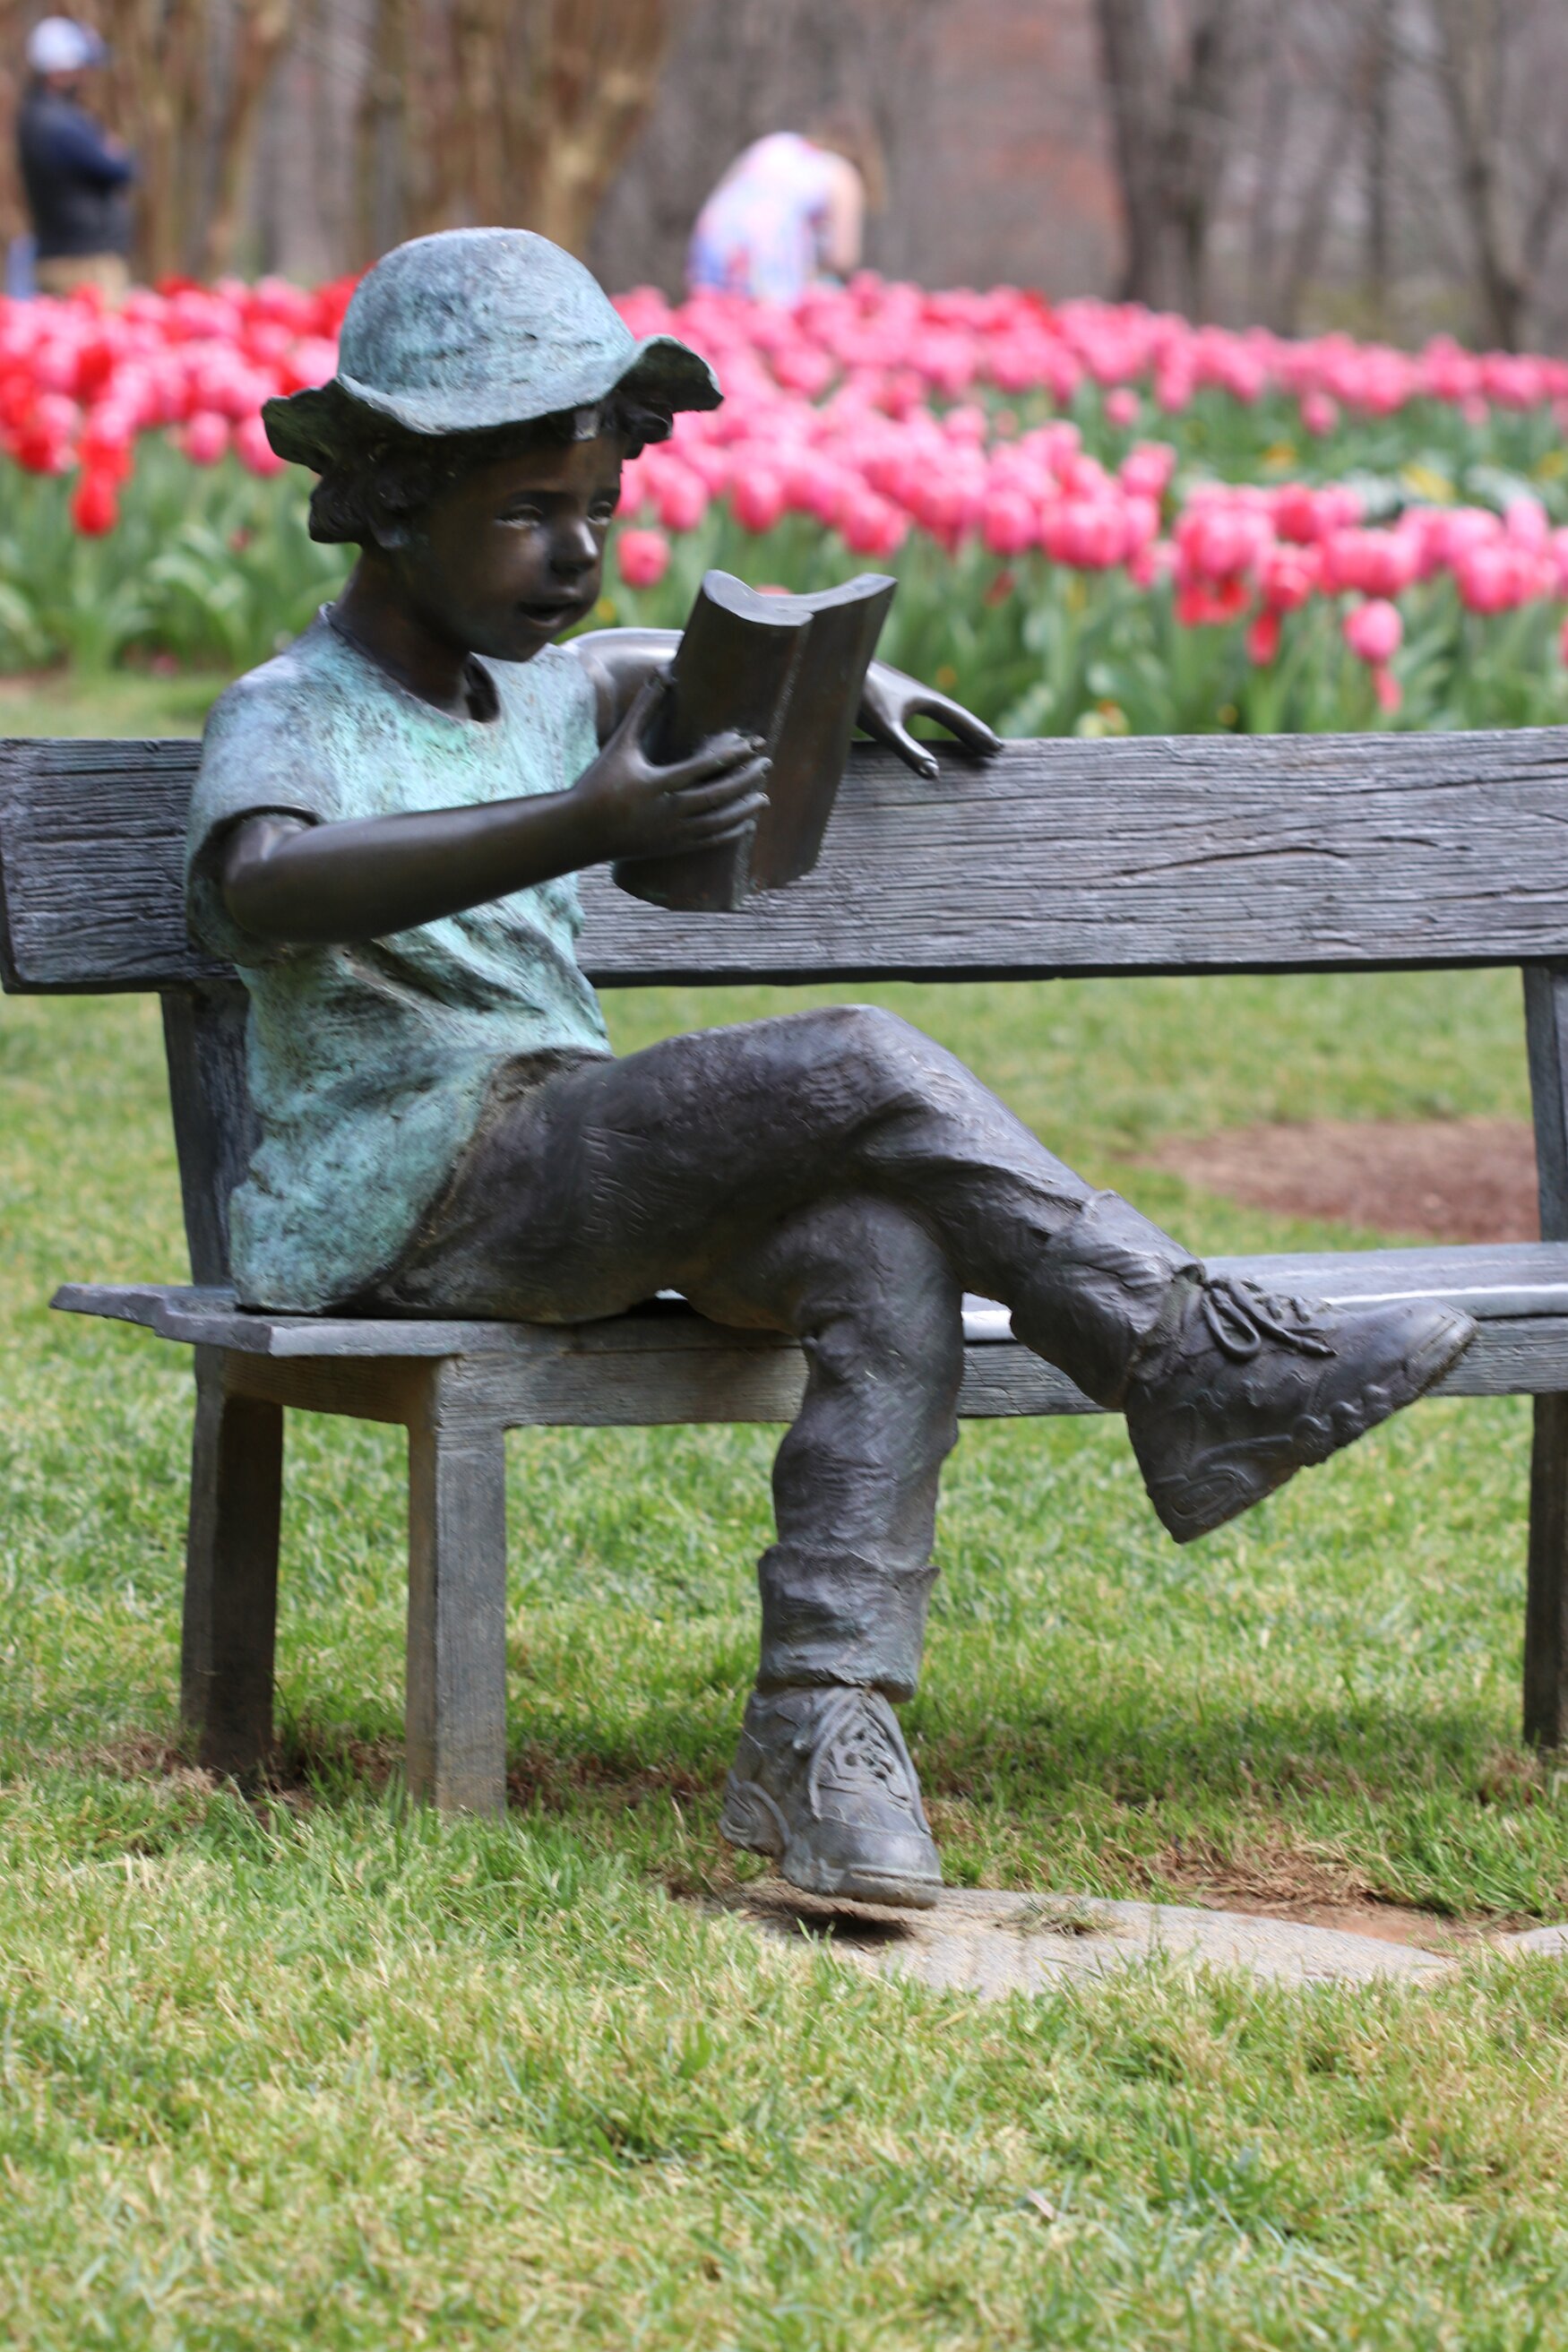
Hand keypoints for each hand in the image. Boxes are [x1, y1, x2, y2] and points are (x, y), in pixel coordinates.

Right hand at [569, 672, 770, 862]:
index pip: (700, 769)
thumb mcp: (621, 743)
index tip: (750, 745)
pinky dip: (730, 832)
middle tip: (766, 764)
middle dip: (745, 780)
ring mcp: (670, 833)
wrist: (582, 830)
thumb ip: (646, 708)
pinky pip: (708, 841)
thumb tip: (663, 671)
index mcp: (655, 784)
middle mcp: (666, 811)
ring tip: (764, 796)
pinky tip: (746, 823)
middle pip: (716, 796)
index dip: (728, 757)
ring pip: (717, 822)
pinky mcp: (671, 848)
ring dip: (743, 809)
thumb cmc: (600, 781)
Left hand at [857, 660, 1000, 779]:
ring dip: (958, 726)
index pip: (960, 720)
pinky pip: (926, 710)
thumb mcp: (886, 729)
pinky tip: (933, 721)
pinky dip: (938, 720)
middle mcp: (920, 693)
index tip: (997, 748)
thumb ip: (910, 752)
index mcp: (926, 700)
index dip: (978, 735)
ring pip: (942, 712)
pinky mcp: (893, 693)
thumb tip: (935, 774)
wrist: (838, 665)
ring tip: (970, 738)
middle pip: (955, 716)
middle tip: (994, 747)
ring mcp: (907, 692)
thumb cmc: (861, 697)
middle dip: (974, 732)